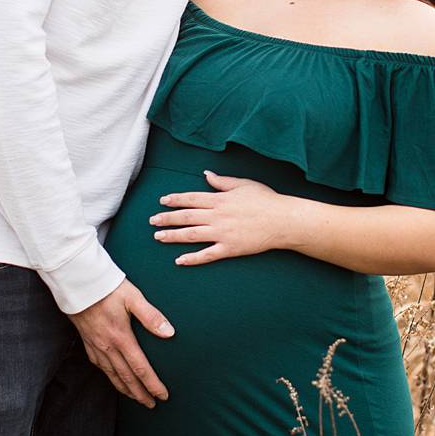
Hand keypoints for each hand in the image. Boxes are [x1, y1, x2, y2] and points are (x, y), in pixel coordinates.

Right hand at [69, 280, 172, 408]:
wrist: (77, 282)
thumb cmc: (107, 287)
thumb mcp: (133, 297)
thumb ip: (151, 316)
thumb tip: (170, 333)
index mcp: (121, 337)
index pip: (141, 368)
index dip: (153, 385)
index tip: (163, 396)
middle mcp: (107, 346)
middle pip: (126, 378)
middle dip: (140, 394)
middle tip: (151, 405)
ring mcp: (95, 345)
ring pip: (112, 375)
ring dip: (125, 389)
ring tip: (135, 398)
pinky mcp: (87, 341)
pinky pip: (99, 366)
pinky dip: (109, 376)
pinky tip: (113, 378)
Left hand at [148, 170, 288, 265]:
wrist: (282, 220)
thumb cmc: (266, 200)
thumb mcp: (243, 184)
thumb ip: (222, 182)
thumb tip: (206, 175)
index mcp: (220, 200)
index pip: (191, 198)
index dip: (175, 200)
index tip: (162, 201)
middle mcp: (217, 216)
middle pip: (186, 216)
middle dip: (167, 218)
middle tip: (152, 221)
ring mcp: (222, 234)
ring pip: (191, 235)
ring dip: (173, 236)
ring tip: (158, 237)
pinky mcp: (229, 249)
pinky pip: (207, 255)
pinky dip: (192, 258)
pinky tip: (179, 260)